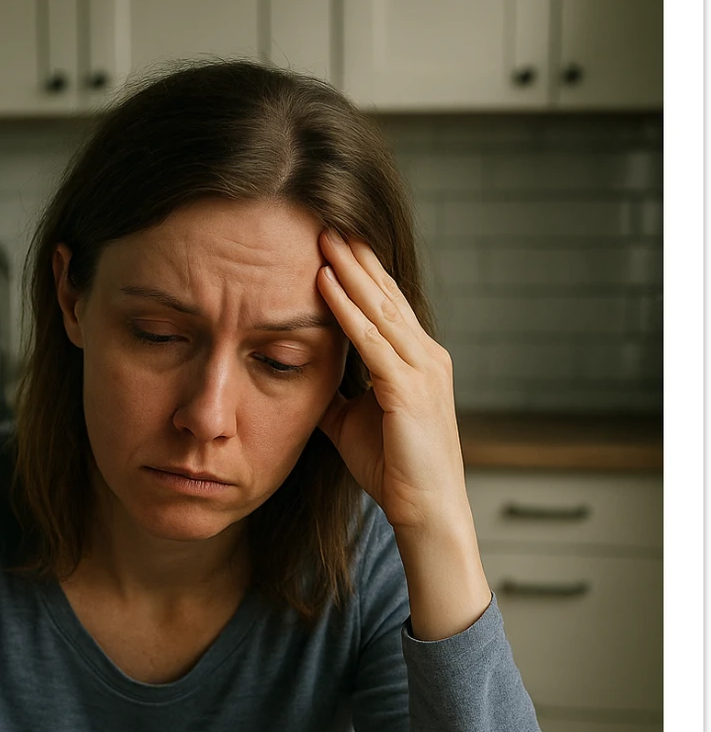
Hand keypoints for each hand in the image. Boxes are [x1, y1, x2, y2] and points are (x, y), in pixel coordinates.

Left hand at [316, 230, 468, 533]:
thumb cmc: (394, 470)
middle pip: (385, 295)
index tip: (334, 242)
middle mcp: (427, 356)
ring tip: (322, 237)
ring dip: (349, 270)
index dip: (362, 272)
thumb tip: (304, 377)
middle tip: (326, 220)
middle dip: (356, 257)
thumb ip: (335, 395)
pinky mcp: (409, 390)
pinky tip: (324, 284)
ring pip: (380, 308)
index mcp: (418, 361)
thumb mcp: (354, 423)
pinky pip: (372, 340)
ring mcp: (423, 370)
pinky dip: (347, 309)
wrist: (426, 511)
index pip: (387, 305)